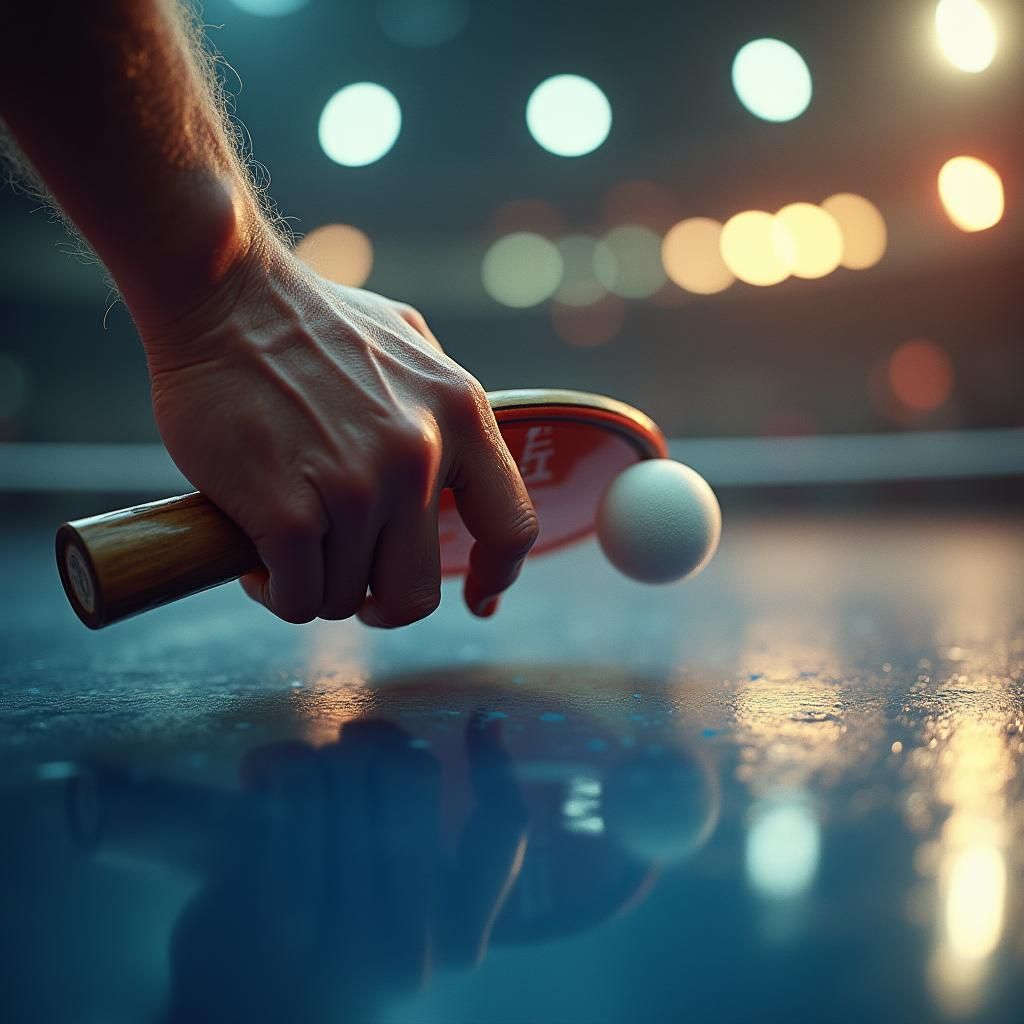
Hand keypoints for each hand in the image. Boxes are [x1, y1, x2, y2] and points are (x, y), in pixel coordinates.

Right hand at [143, 231, 537, 625]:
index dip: (495, 576)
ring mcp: (358, 487)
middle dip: (377, 599)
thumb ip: (441, 405)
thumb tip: (460, 462)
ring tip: (286, 542)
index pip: (511, 527)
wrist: (221, 292)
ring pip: (346, 599)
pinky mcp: (289, 512)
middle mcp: (421, 456)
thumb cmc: (306, 318)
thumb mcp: (406, 341)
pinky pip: (298, 599)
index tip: (478, 599)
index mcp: (460, 416)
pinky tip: (257, 557)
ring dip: (315, 584)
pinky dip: (274, 590)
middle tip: (343, 576)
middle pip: (416, 592)